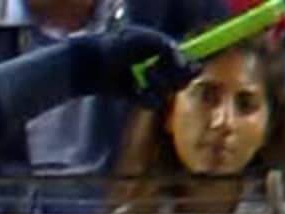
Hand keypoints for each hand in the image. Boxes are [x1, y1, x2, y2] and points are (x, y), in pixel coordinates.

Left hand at [67, 27, 196, 103]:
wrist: (93, 64)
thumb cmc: (118, 46)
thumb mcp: (146, 40)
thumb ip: (167, 48)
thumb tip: (183, 64)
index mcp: (166, 52)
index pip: (189, 62)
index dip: (191, 67)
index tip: (191, 69)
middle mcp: (162, 69)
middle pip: (184, 80)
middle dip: (176, 76)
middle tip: (163, 70)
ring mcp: (152, 85)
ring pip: (169, 92)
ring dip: (159, 84)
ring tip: (143, 74)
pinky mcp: (141, 99)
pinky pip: (154, 103)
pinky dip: (147, 97)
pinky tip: (136, 89)